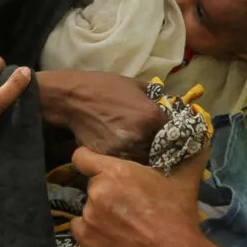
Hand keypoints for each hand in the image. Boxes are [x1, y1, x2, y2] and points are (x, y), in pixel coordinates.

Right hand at [37, 70, 165, 160]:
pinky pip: (125, 162)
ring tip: (135, 148)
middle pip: (160, 150)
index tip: (165, 134)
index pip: (174, 133)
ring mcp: (126, 149)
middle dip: (157, 147)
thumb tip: (168, 103)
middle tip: (150, 142)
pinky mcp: (110, 158)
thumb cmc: (104, 87)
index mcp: (152, 116)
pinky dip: (125, 159)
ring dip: (142, 156)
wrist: (72, 100)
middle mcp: (143, 136)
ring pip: (143, 160)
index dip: (169, 134)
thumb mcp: (134, 84)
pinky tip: (120, 149)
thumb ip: (154, 95)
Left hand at [68, 145, 211, 246]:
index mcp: (115, 172)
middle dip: (105, 188)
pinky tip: (112, 233)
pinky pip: (80, 227)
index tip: (99, 165)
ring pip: (87, 206)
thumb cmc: (178, 215)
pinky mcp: (86, 239)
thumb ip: (188, 153)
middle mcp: (97, 192)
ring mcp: (89, 217)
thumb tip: (200, 136)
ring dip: (100, 210)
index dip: (89, 159)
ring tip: (123, 220)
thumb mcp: (185, 179)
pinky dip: (91, 229)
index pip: (81, 156)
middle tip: (126, 199)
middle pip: (90, 183)